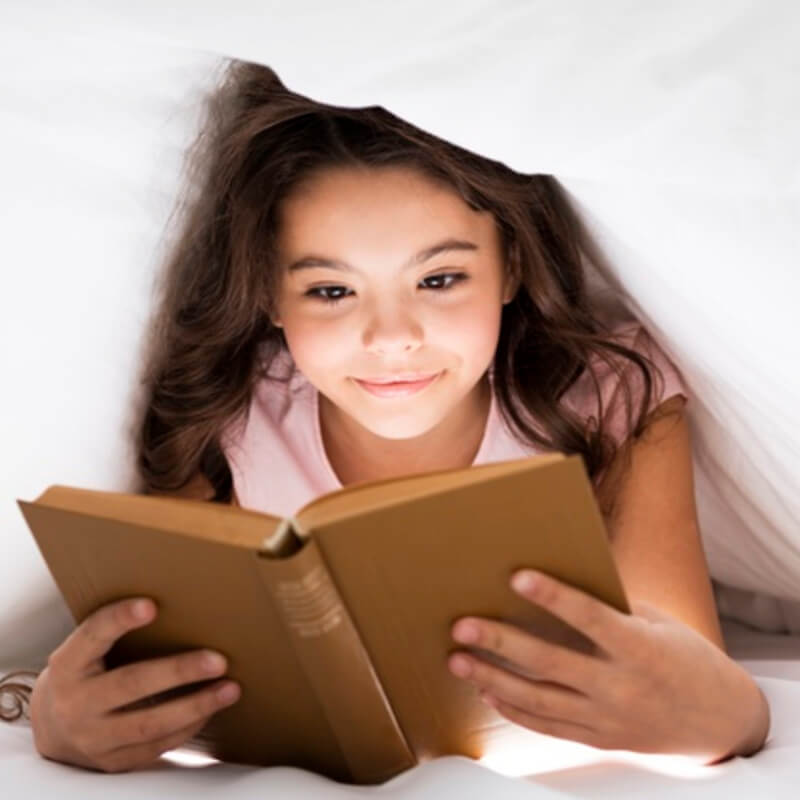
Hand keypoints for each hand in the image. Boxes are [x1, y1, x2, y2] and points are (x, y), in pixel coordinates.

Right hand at [30, 597, 240, 772]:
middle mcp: (76, 703)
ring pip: (149, 723)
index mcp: (68, 665)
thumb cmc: (86, 672)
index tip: (151, 605)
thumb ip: (116, 631)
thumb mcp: (87, 650)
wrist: (53, 727)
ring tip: (230, 688)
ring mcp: (93, 737)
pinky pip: (156, 745)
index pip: (92, 636)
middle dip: (178, 672)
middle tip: (218, 660)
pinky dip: (188, 727)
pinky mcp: (113, 760)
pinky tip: (212, 708)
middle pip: (130, 685)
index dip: (119, 620)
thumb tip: (180, 599)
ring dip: (195, 705)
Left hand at [447, 570, 769, 763]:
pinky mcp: (599, 739)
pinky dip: (515, 711)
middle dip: (501, 643)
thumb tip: (557, 584)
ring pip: (540, 701)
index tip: (517, 576)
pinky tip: (487, 693)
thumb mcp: (658, 623)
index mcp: (641, 648)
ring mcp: (608, 718)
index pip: (590, 619)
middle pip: (551, 664)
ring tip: (457, 661)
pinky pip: (549, 727)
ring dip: (493, 680)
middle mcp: (621, 686)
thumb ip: (611, 608)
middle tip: (462, 625)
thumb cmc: (685, 656)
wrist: (719, 720)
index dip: (554, 597)